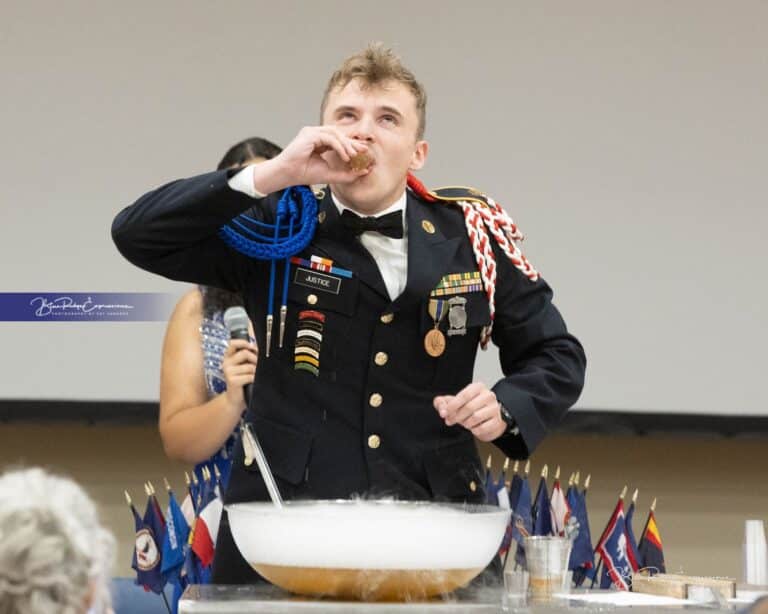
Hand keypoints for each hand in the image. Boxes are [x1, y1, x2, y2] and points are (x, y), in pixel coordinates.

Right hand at [222, 338, 257, 411]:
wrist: (234, 400)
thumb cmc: (242, 381)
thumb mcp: (244, 366)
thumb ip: (248, 357)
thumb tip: (259, 348)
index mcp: (228, 357)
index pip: (233, 343)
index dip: (244, 343)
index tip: (253, 347)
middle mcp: (226, 363)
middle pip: (245, 353)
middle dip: (256, 359)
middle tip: (259, 366)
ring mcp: (228, 372)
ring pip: (250, 366)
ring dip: (256, 371)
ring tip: (256, 376)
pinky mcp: (232, 381)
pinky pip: (250, 376)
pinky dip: (255, 379)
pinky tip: (253, 382)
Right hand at [254, 126, 370, 192]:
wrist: (288, 175)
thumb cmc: (304, 174)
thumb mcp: (330, 175)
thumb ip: (346, 174)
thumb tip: (364, 172)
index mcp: (319, 141)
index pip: (339, 139)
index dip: (352, 145)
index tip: (364, 151)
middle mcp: (315, 134)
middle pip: (338, 134)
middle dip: (352, 142)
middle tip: (364, 150)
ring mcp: (312, 132)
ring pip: (335, 134)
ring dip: (346, 145)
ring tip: (354, 156)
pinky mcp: (309, 134)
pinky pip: (329, 137)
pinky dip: (339, 146)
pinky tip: (345, 156)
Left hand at [433, 382, 506, 441]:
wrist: (487, 417)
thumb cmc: (469, 407)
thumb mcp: (455, 402)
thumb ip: (443, 403)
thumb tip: (441, 410)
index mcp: (478, 387)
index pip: (464, 395)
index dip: (452, 406)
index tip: (444, 413)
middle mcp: (488, 396)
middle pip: (469, 407)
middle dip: (456, 416)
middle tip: (450, 420)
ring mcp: (494, 408)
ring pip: (476, 417)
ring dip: (465, 423)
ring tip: (463, 422)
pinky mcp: (497, 421)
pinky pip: (482, 428)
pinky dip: (474, 430)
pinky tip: (472, 427)